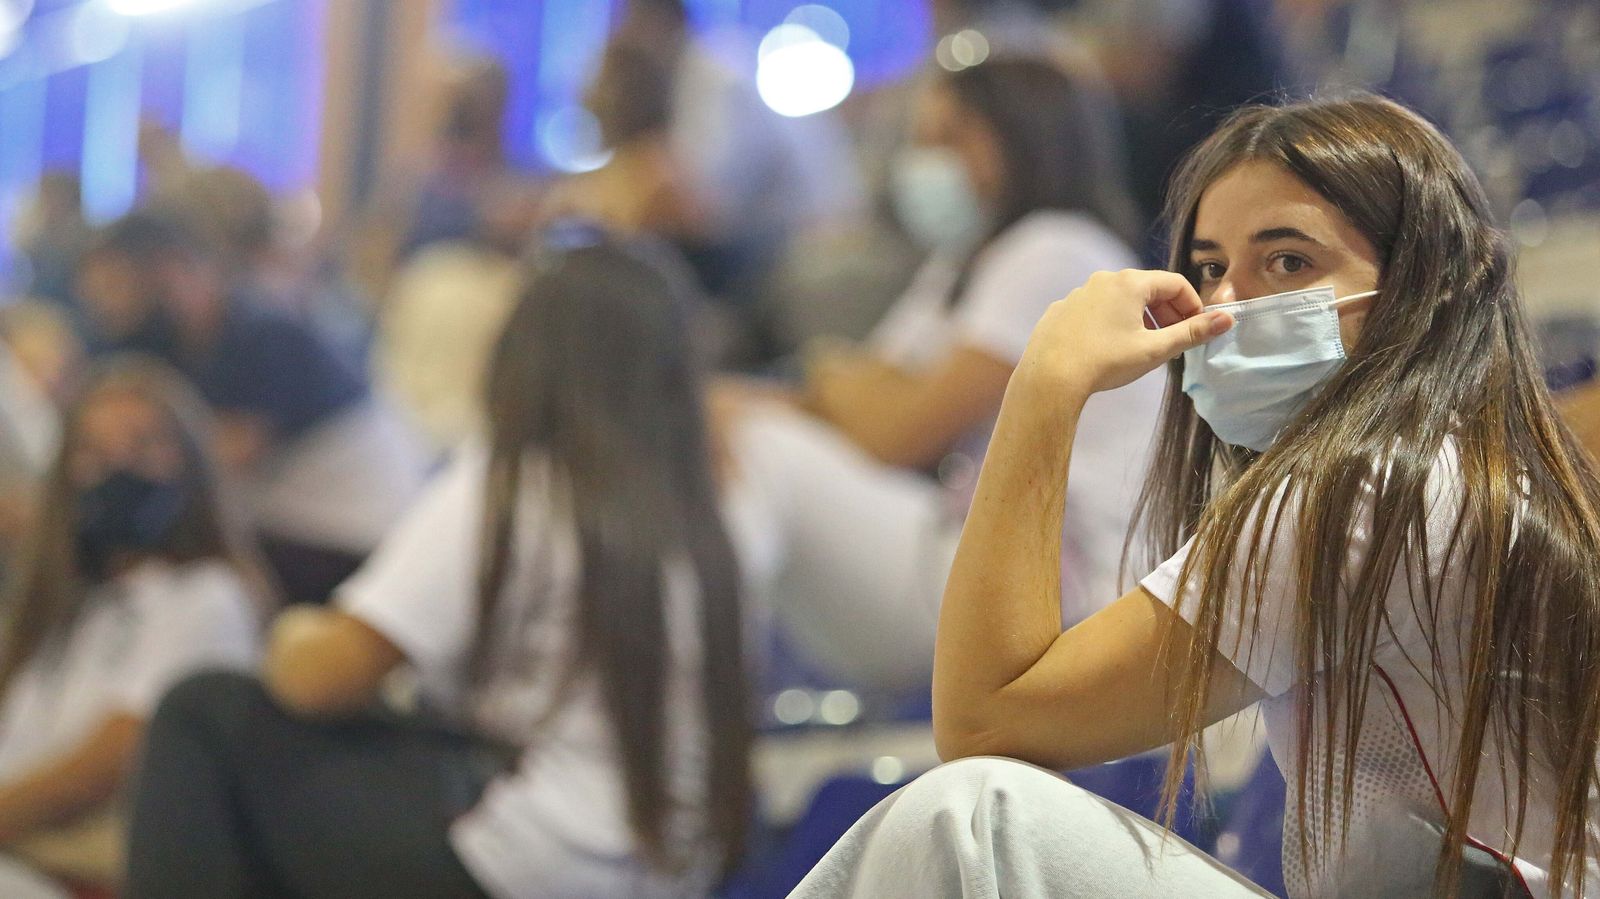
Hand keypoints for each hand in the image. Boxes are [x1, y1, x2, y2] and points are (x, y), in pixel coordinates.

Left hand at [1014, 269, 1233, 394]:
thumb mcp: (1155, 349)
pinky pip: (1094, 311)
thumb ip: (1192, 333)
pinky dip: (1110, 324)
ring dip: (1139, 318)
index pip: (1174, 283)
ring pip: (1119, 300)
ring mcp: (1077, 294)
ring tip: (1143, 347)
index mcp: (1129, 283)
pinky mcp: (1060, 311)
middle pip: (1147, 289)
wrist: (1049, 378)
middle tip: (1174, 341)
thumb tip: (1227, 320)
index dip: (1192, 306)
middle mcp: (1102, 280)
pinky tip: (1108, 350)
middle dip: (1167, 312)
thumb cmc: (1105, 361)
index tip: (1197, 330)